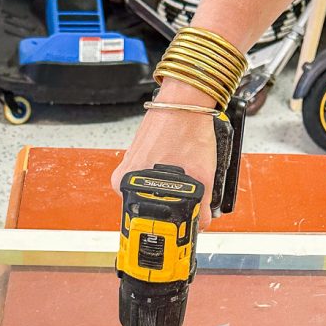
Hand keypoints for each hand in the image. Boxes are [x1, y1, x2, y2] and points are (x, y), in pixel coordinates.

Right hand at [111, 81, 217, 229]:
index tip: (180, 224)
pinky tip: (177, 164)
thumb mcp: (201, 176)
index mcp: (126, 186)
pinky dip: (165, 175)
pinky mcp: (136, 154)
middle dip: (171, 205)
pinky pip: (151, 175)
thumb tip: (202, 224)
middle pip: (150, 206)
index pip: (147, 219)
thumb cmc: (188, 130)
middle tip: (188, 195)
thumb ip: (202, 206)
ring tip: (184, 174)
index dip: (168, 222)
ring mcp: (129, 164)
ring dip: (168, 189)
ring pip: (151, 190)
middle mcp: (123, 176)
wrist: (185, 101)